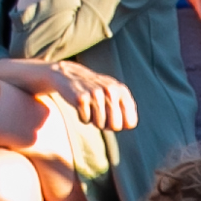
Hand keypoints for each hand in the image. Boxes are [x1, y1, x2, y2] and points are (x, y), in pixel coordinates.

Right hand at [23, 59, 137, 133]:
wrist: (69, 75)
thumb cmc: (94, 90)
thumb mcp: (113, 92)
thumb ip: (125, 107)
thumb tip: (129, 125)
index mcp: (122, 90)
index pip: (131, 122)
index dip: (121, 125)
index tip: (113, 118)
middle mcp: (111, 91)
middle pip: (116, 126)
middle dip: (107, 125)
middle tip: (99, 115)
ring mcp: (96, 94)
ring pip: (100, 125)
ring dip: (93, 120)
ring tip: (90, 108)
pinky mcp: (81, 98)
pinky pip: (85, 120)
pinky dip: (82, 117)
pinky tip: (81, 106)